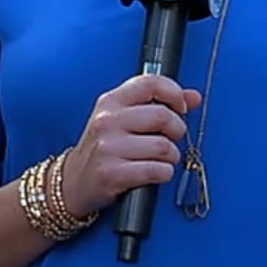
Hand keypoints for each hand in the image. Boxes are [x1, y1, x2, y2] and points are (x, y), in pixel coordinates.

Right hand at [59, 74, 199, 218]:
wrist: (72, 183)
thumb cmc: (104, 148)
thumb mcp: (124, 119)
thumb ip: (158, 104)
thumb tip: (194, 97)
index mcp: (111, 101)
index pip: (151, 83)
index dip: (174, 93)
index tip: (180, 107)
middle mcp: (107, 121)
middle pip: (163, 116)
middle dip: (177, 130)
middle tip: (172, 139)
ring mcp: (107, 147)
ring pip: (163, 146)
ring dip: (172, 156)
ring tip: (163, 159)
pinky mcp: (111, 174)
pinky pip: (156, 170)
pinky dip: (164, 173)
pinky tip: (156, 173)